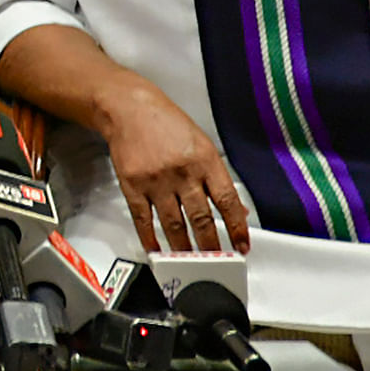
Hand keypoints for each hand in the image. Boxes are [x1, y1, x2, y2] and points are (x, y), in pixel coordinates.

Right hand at [99, 81, 249, 252]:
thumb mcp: (201, 142)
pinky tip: (157, 250)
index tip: (241, 246)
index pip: (227, 201)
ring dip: (184, 248)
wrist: (127, 108)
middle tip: (217, 261)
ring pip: (174, 224)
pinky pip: (143, 219)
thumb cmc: (165, 122)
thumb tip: (236, 209)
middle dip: (211, 246)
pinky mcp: (133, 185)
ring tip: (191, 262)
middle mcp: (182, 172)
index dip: (237, 228)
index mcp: (204, 159)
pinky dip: (150, 239)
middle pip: (201, 218)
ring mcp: (156, 180)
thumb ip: (217, 176)